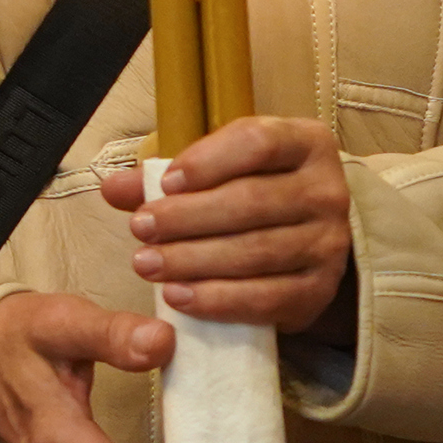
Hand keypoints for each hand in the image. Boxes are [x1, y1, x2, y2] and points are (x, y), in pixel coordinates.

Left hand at [101, 116, 355, 343]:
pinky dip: (218, 300)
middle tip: (141, 229)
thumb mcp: (222, 173)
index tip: (165, 182)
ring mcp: (329, 243)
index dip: (208, 161)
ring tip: (147, 264)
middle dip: (187, 217)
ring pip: (256, 251)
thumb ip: (168, 179)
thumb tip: (113, 187)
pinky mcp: (319, 289)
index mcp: (306, 144)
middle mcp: (328, 191)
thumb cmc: (255, 196)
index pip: (259, 143)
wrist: (307, 244)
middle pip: (252, 201)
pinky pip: (266, 298)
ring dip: (193, 260)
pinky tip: (178, 296)